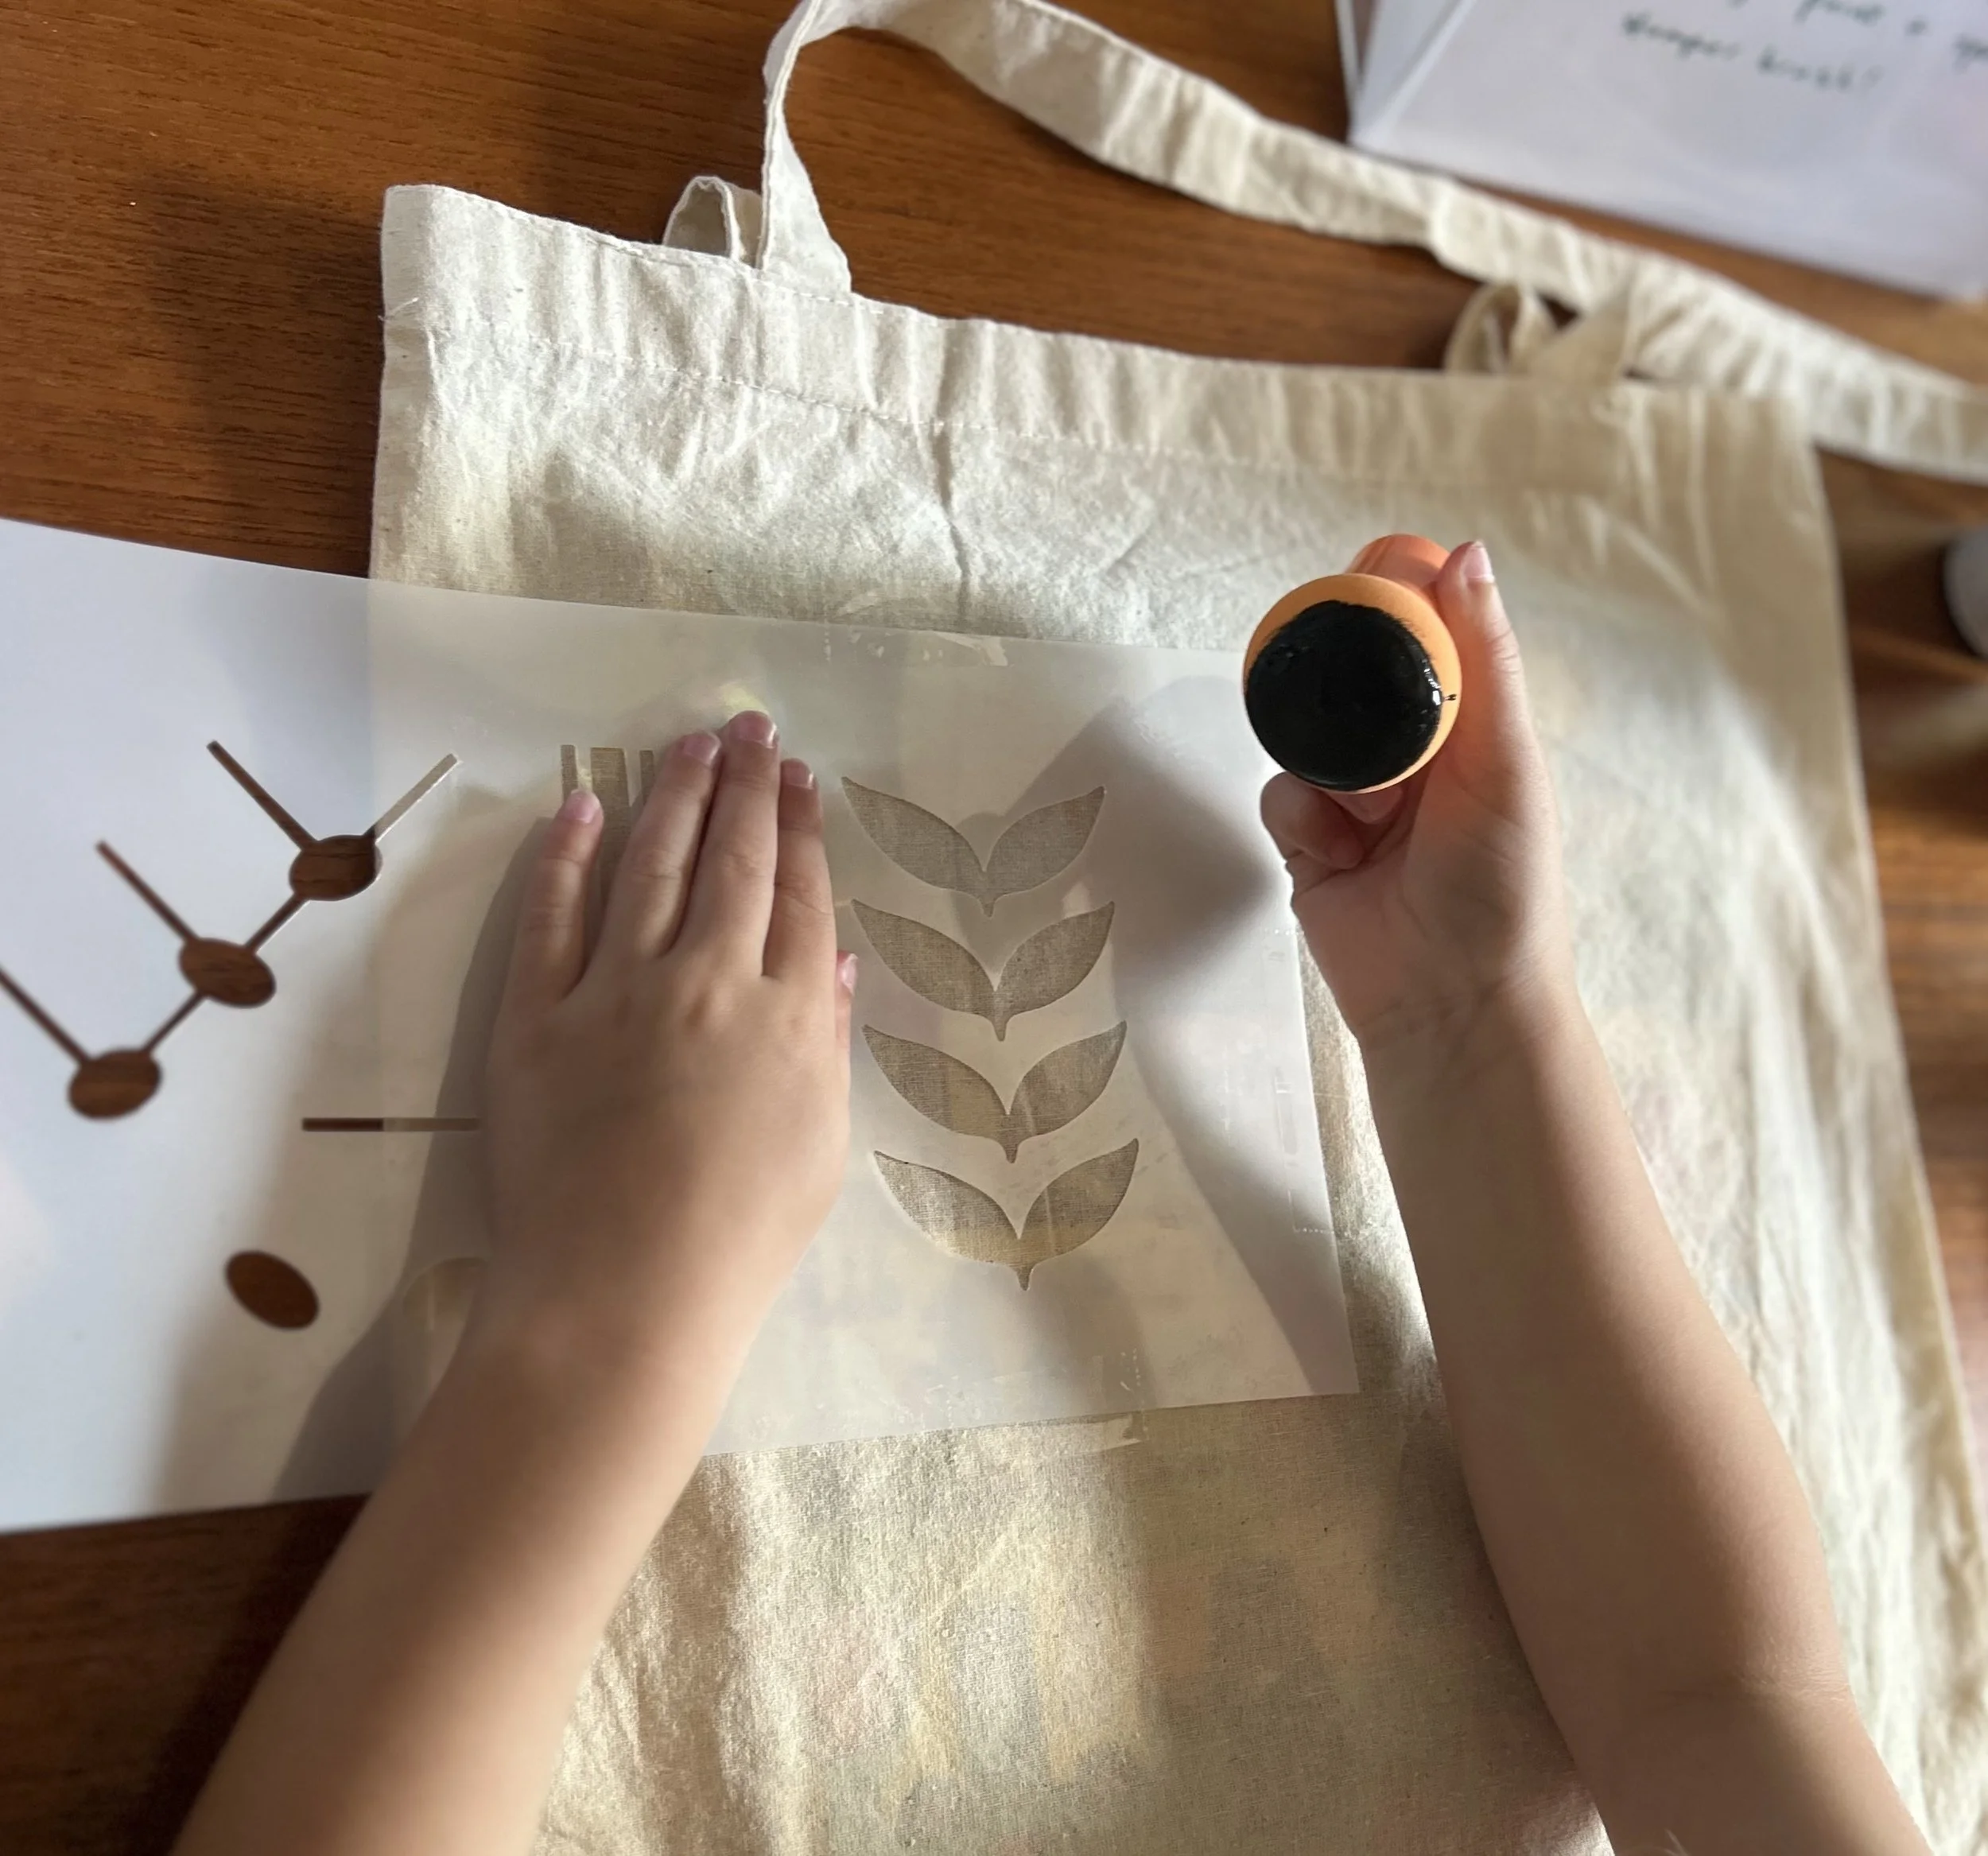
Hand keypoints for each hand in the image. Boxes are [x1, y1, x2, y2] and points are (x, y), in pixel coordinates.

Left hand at [473, 710, 853, 1408]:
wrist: (623, 1296)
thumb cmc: (740, 1240)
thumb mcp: (822, 1147)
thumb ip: (826, 1044)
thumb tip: (831, 964)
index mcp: (787, 1017)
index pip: (799, 896)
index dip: (803, 829)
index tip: (802, 778)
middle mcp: (709, 981)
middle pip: (733, 860)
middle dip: (747, 786)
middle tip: (751, 728)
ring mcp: (617, 992)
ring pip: (650, 867)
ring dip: (673, 796)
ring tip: (688, 744)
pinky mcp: (537, 1016)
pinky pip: (550, 917)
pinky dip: (566, 856)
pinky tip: (583, 807)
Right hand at [1260, 540, 1572, 1051]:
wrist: (1448, 1004)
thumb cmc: (1500, 887)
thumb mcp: (1503, 762)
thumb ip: (1482, 660)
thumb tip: (1463, 552)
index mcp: (1473, 723)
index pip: (1427, 627)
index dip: (1396, 592)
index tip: (1368, 574)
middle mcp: (1414, 752)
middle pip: (1355, 672)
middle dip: (1346, 682)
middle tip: (1353, 703)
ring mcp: (1356, 797)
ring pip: (1308, 733)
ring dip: (1330, 766)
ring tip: (1369, 815)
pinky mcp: (1308, 842)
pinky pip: (1278, 793)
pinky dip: (1299, 817)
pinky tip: (1335, 855)